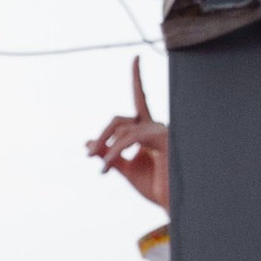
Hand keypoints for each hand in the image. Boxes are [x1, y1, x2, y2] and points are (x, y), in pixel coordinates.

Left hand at [84, 61, 169, 210]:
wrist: (171, 202)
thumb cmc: (155, 187)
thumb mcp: (125, 169)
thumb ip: (109, 155)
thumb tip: (89, 143)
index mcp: (147, 131)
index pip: (139, 99)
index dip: (137, 78)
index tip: (136, 58)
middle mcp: (154, 127)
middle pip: (120, 118)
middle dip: (102, 134)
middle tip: (89, 153)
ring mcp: (160, 131)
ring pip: (122, 128)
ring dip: (105, 147)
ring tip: (102, 168)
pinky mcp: (162, 137)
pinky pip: (129, 137)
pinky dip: (114, 151)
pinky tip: (106, 167)